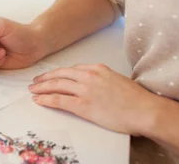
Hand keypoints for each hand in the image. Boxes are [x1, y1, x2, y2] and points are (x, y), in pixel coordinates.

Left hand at [29, 64, 160, 134]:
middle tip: (35, 82)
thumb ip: (102, 79)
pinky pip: (59, 100)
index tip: (50, 76)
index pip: (71, 69)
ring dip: (41, 87)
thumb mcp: (116, 80)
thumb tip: (93, 85)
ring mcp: (85, 90)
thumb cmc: (136, 99)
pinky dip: (46, 99)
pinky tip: (39, 100)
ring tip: (33, 90)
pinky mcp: (84, 105)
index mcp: (97, 68)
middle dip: (45, 78)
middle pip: (60, 75)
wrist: (145, 110)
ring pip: (56, 85)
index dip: (58, 73)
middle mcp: (89, 76)